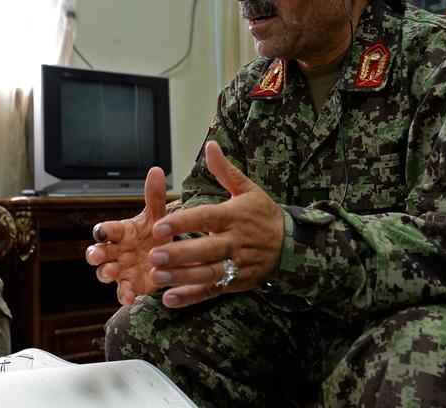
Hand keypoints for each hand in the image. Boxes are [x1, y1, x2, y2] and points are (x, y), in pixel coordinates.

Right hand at [85, 167, 170, 305]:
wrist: (167, 257)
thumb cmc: (155, 234)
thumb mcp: (157, 216)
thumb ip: (154, 196)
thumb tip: (155, 170)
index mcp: (121, 232)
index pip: (107, 230)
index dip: (102, 230)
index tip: (101, 231)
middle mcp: (115, 251)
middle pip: (98, 252)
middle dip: (95, 254)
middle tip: (96, 255)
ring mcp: (121, 270)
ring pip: (105, 273)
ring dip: (105, 273)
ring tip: (110, 273)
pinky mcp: (131, 286)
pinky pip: (123, 292)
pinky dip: (124, 295)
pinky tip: (129, 299)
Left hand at [146, 141, 284, 307]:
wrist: (292, 246)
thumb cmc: (264, 215)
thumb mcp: (249, 190)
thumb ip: (225, 171)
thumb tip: (211, 145)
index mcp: (235, 216)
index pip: (206, 218)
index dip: (183, 222)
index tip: (159, 225)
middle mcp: (236, 242)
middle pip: (206, 249)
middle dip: (180, 254)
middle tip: (153, 255)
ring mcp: (237, 265)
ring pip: (207, 273)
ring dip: (181, 277)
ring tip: (156, 277)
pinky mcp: (236, 283)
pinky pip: (212, 291)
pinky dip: (191, 296)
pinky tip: (170, 299)